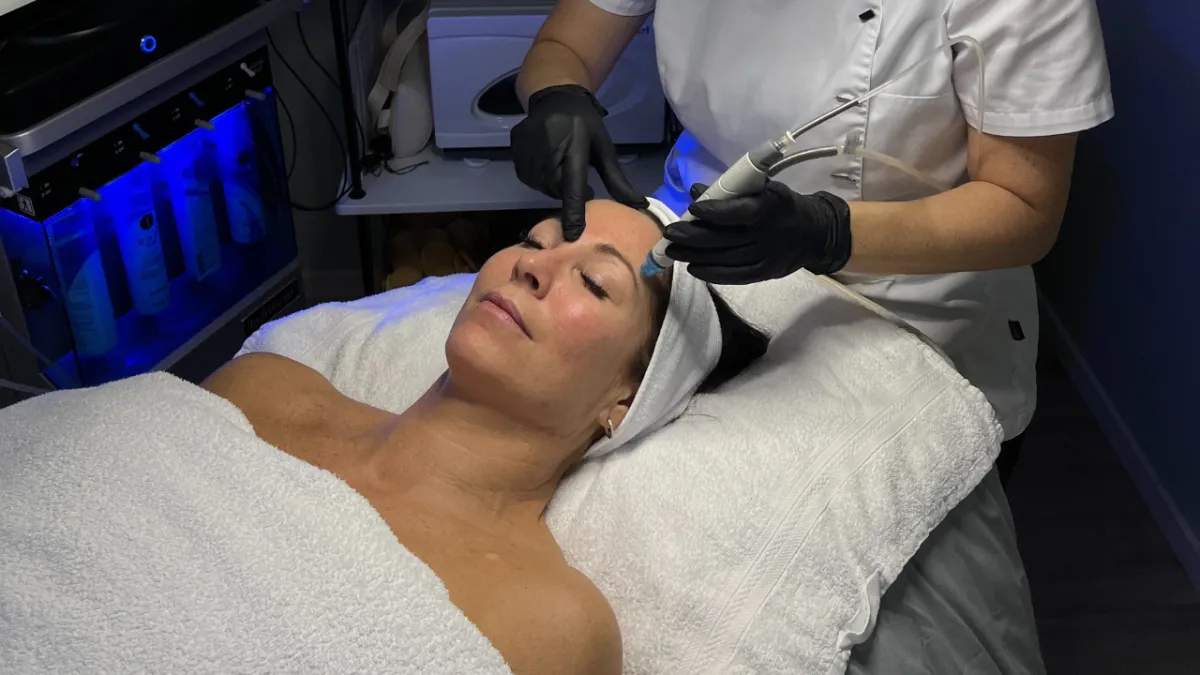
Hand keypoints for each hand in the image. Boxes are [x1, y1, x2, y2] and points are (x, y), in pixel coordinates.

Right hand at [511, 84, 647, 240]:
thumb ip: (617, 180)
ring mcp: (528, 146)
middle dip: (565, 191)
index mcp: (575, 147)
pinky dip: (537, 178)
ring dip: (551, 186)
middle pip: (555, 189)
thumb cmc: (584, 125)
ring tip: (560, 169)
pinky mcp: (516, 146)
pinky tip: (546, 165)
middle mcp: (548, 147)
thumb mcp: (604, 148)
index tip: (573, 235)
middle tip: (575, 178)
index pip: (572, 187)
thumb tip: (639, 205)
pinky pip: (526, 176)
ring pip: (539, 185)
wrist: (555, 96)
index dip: (573, 212)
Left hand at [663, 181, 852, 283]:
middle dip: (692, 237)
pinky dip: (710, 273)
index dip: (715, 212)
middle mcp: (767, 234)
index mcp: (770, 206)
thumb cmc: (781, 206)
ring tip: (671, 250)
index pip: (739, 212)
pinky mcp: (763, 274)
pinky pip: (733, 276)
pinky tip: (692, 267)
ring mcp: (765, 257)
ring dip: (694, 255)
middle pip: (724, 239)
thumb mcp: (764, 189)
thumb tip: (696, 190)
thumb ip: (731, 190)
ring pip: (724, 258)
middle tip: (669, 234)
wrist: (814, 233)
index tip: (693, 209)